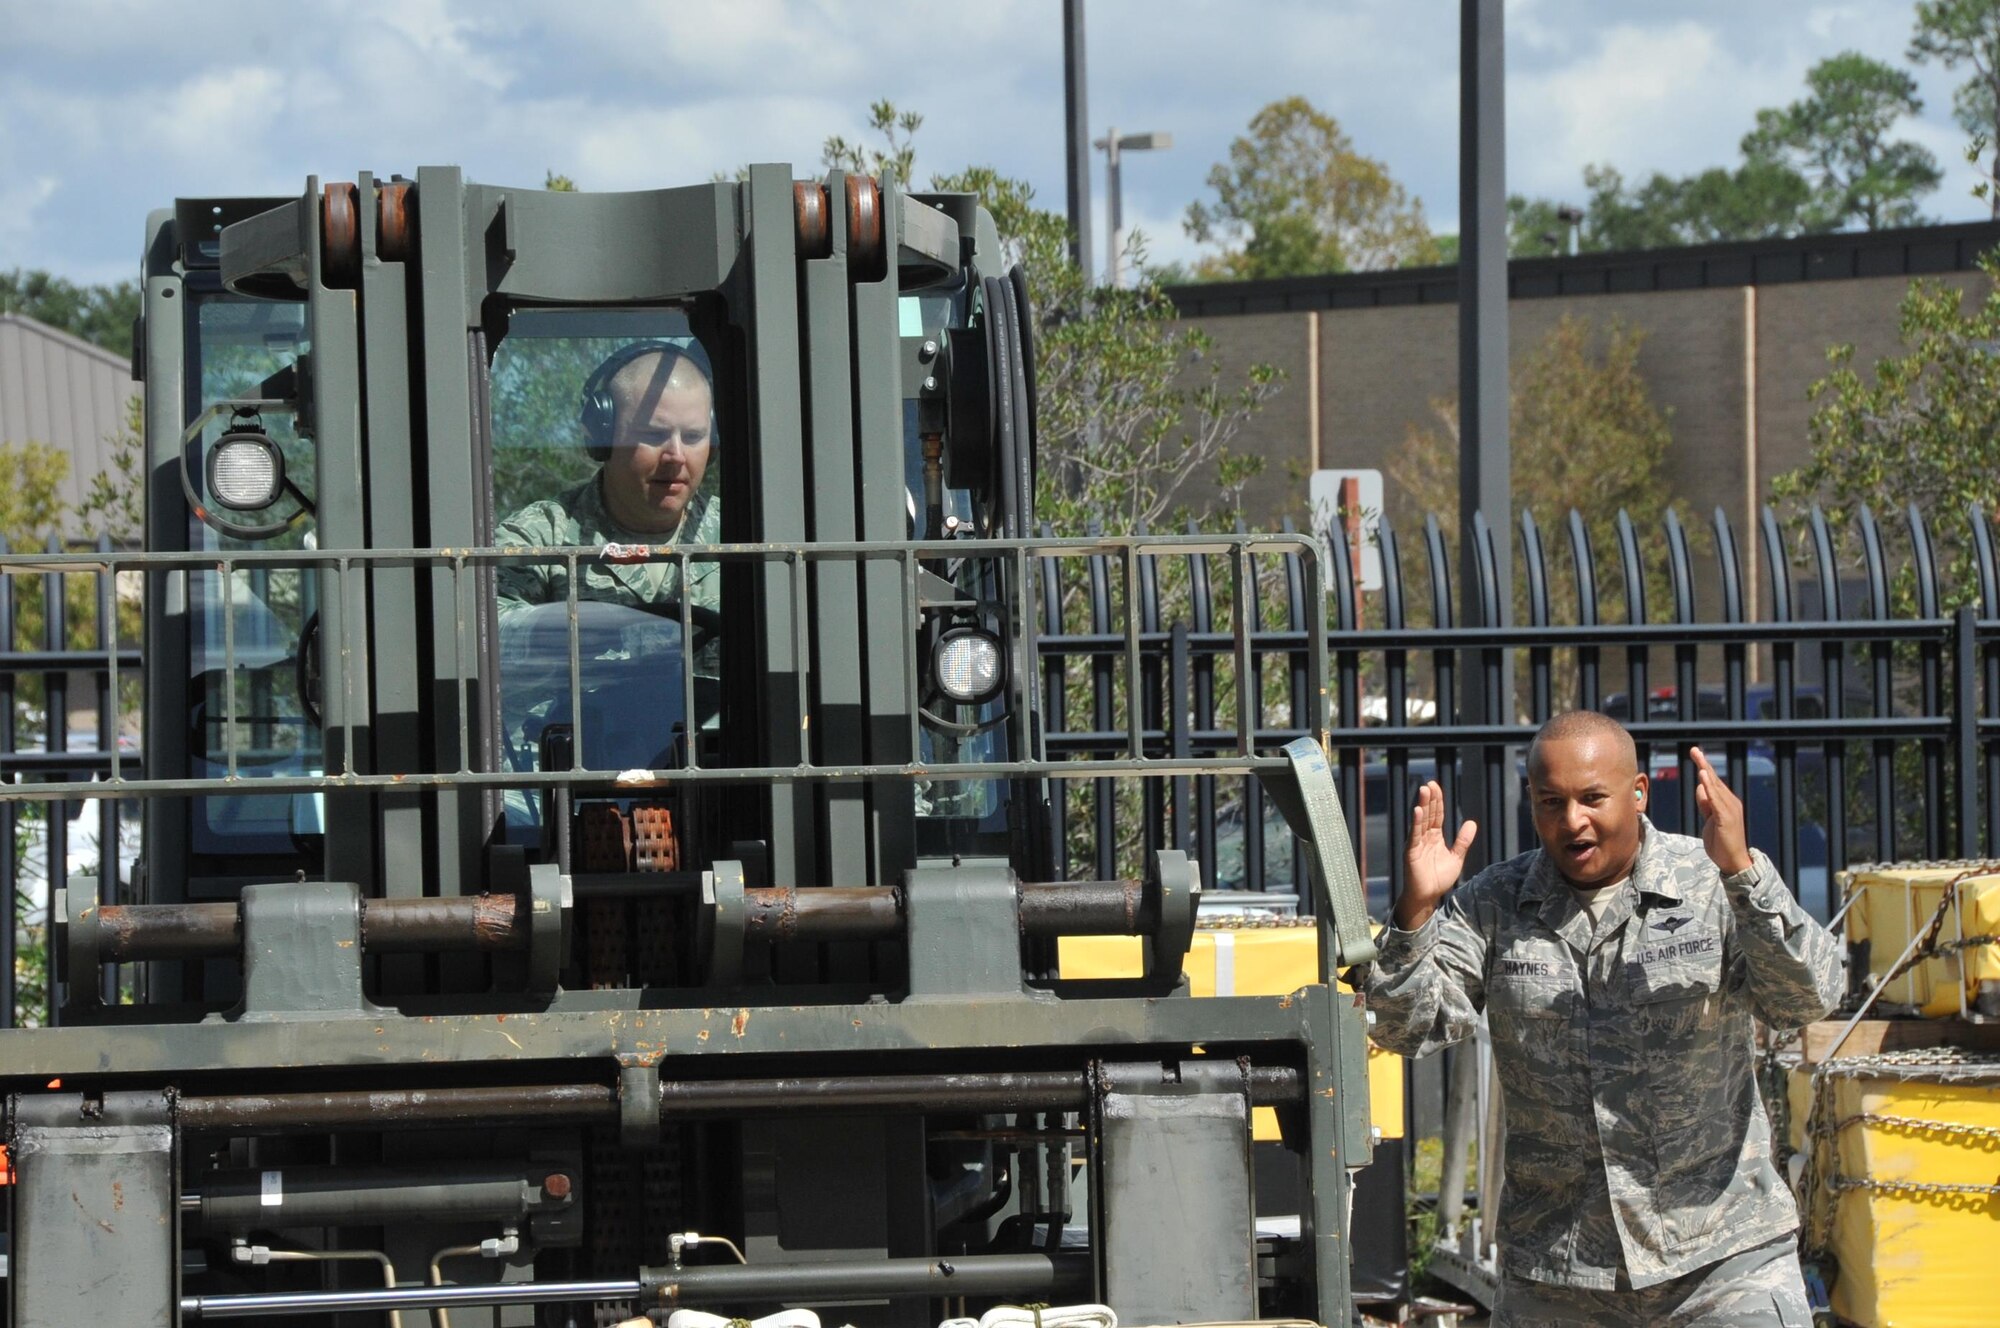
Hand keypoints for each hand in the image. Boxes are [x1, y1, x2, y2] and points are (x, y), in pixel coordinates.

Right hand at [1398, 780, 1476, 929]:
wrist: (1426, 897)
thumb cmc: (1438, 879)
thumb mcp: (1456, 858)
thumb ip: (1463, 841)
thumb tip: (1471, 822)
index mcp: (1435, 837)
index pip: (1437, 815)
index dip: (1438, 801)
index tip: (1436, 786)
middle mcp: (1425, 837)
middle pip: (1429, 814)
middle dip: (1430, 799)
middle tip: (1430, 783)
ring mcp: (1417, 843)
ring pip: (1421, 821)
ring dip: (1423, 805)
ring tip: (1424, 790)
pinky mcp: (1411, 852)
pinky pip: (1414, 835)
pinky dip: (1416, 823)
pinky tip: (1418, 811)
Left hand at [1690, 746, 1753, 876]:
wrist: (1733, 861)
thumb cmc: (1722, 841)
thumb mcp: (1710, 819)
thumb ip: (1706, 804)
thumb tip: (1701, 787)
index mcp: (1725, 802)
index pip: (1713, 782)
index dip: (1704, 768)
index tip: (1696, 754)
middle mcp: (1730, 802)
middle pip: (1714, 780)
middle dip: (1704, 764)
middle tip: (1694, 750)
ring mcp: (1729, 809)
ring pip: (1715, 787)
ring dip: (1706, 772)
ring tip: (1698, 758)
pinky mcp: (1726, 818)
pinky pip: (1716, 799)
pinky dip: (1710, 788)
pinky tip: (1703, 777)